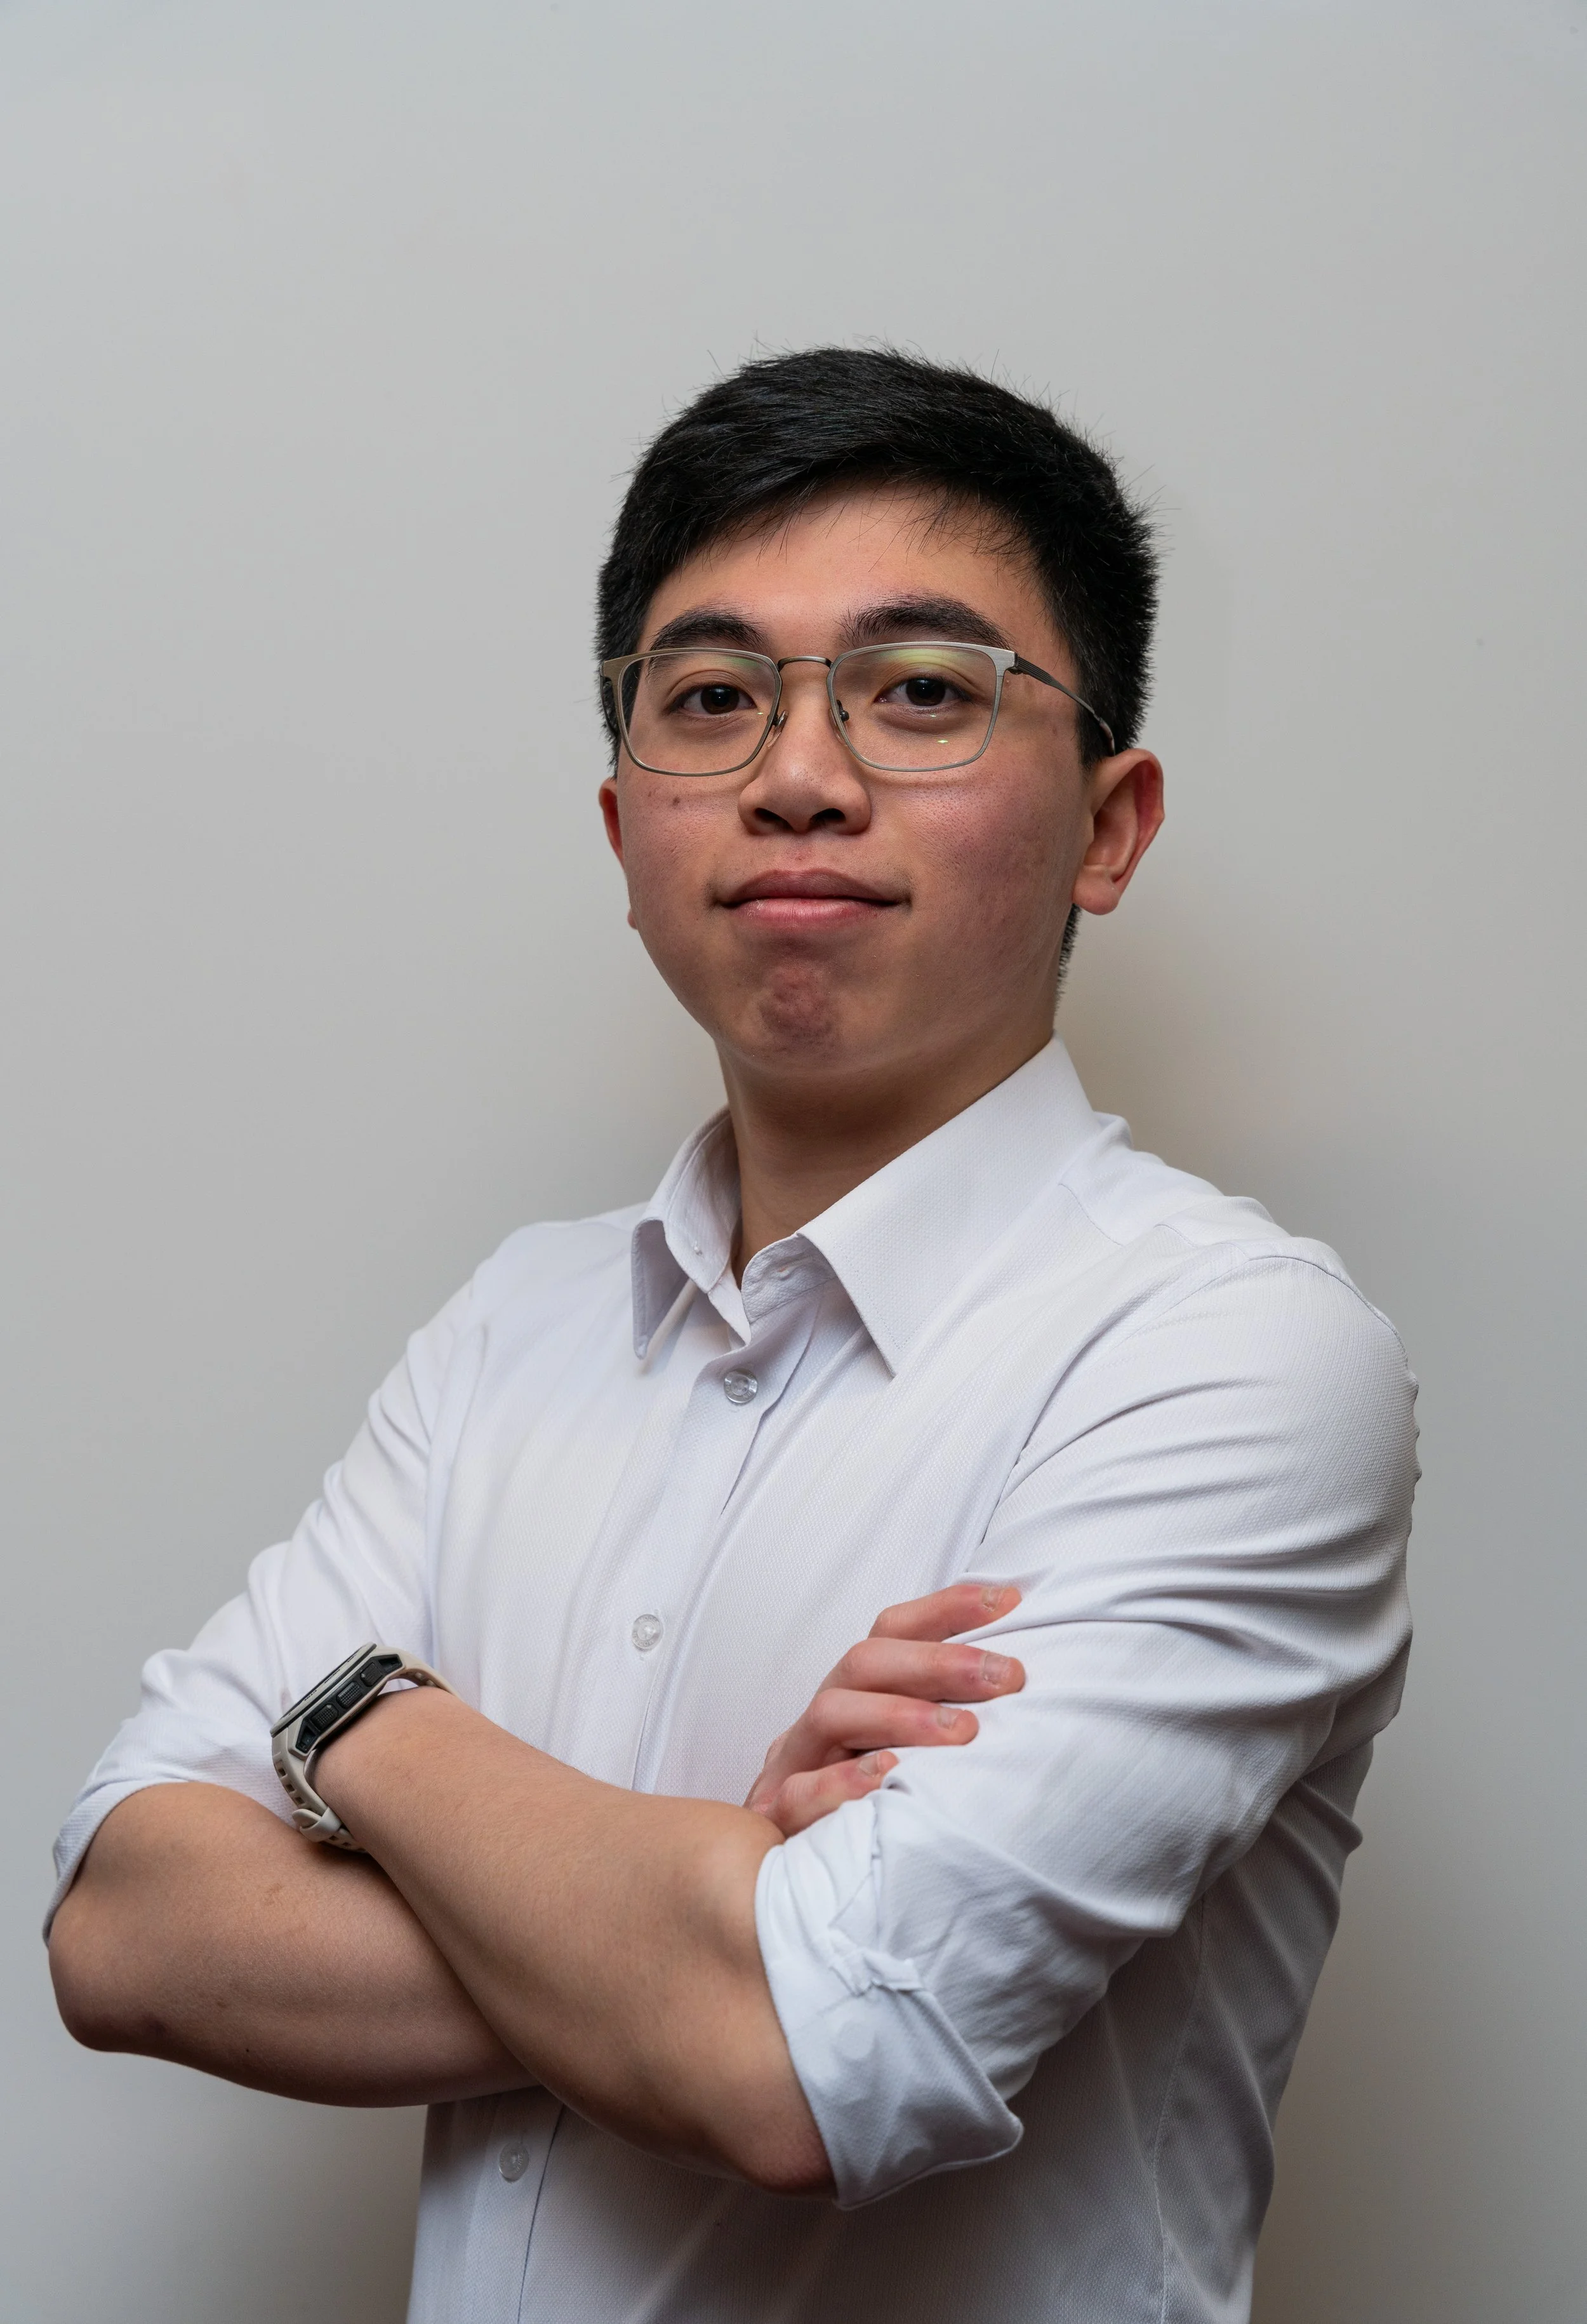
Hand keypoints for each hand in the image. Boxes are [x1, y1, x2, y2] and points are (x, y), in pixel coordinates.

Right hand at [744, 1582, 1024, 1836]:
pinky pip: (800, 1793)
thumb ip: (950, 1717)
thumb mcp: (910, 1756)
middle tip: (1007, 1676)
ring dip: (899, 1715)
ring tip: (962, 1732)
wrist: (784, 1886)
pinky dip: (841, 1783)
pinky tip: (886, 1778)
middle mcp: (823, 1719)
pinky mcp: (776, 1818)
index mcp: (853, 1693)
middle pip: (865, 1662)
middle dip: (939, 1662)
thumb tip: (1022, 1682)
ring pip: (831, 1714)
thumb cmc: (870, 1810)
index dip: (947, 1608)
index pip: (892, 1630)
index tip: (1010, 1601)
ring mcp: (794, 1763)